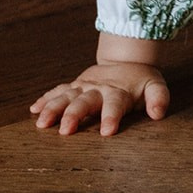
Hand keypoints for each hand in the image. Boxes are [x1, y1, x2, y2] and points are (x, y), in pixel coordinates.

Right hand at [30, 62, 169, 137]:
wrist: (125, 61)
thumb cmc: (141, 82)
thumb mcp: (155, 86)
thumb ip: (158, 98)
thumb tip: (159, 112)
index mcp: (119, 92)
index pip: (115, 104)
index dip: (111, 116)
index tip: (107, 131)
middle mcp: (98, 89)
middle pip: (85, 101)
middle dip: (74, 115)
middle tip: (65, 131)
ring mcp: (84, 86)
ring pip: (66, 96)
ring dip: (53, 108)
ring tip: (42, 123)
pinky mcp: (74, 86)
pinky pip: (58, 91)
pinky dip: (45, 99)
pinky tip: (33, 110)